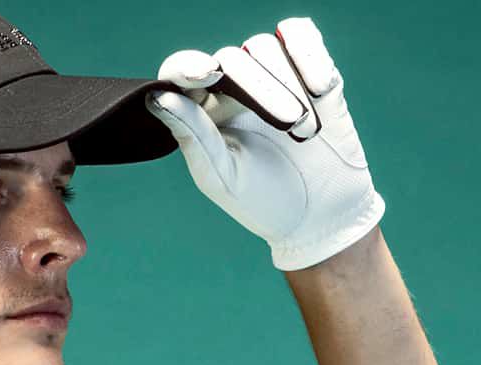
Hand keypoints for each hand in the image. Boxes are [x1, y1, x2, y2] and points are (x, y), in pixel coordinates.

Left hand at [143, 15, 384, 269]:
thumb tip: (157, 96)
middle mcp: (230, 88)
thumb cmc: (265, 201)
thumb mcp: (223, 177)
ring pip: (264, 47)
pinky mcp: (306, 65)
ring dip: (288, 84)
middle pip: (230, 60)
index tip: (207, 73)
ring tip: (306, 129)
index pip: (180, 74)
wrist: (322, 212)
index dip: (187, 66)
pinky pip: (299, 36)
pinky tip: (321, 91)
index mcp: (201, 115)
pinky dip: (310, 57)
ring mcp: (268, 74)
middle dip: (260, 87)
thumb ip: (192, 135)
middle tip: (289, 123)